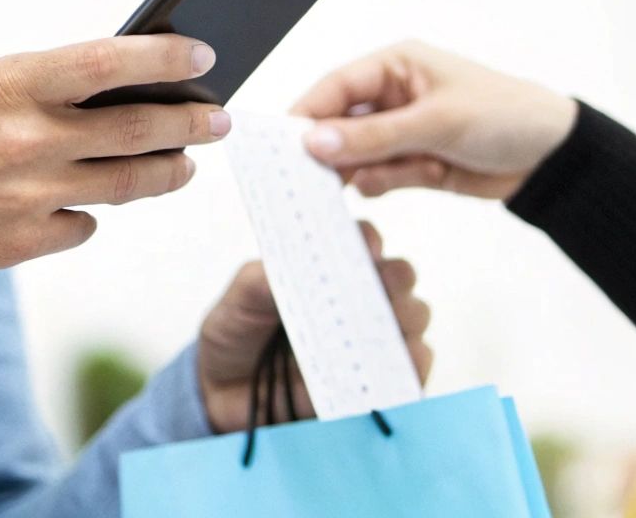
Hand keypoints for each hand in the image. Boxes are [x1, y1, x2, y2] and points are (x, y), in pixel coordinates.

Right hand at [0, 35, 230, 294]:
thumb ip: (32, 88)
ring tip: (184, 166)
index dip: (165, 59)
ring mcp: (28, 195)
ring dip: (166, 173)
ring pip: (128, 184)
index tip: (202, 57)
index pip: (108, 62)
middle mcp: (26, 138)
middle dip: (191, 124)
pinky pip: (83, 226)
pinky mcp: (23, 243)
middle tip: (218, 119)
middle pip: (138, 129)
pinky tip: (81, 205)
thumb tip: (106, 86)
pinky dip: (88, 214)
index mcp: (8, 84)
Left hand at [196, 223, 433, 433]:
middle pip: (399, 277)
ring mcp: (371, 340)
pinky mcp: (378, 383)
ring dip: (405, 319)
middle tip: (380, 287)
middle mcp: (357, 298)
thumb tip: (295, 265)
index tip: (364, 247)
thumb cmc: (235, 335)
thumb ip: (261, 280)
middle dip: (395, 278)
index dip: (367, 239)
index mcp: (328, 268)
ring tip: (383, 328)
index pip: (361, 241)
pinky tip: (396, 365)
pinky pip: (413, 372)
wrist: (221, 395)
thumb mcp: (238, 301)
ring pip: (413, 319)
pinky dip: (412, 366)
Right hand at [290, 41, 576, 200]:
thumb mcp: (437, 122)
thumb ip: (375, 137)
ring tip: (381, 179)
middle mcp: (392, 96)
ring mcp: (401, 132)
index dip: (306, 114)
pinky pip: (379, 177)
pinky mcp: (412, 163)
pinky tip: (407, 181)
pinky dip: (384, 185)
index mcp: (395, 66)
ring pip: (356, 156)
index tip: (283, 145)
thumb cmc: (507, 116)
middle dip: (331, 150)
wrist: (554, 158)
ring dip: (364, 171)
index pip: (335, 87)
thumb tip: (317, 142)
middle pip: (338, 124)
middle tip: (312, 178)